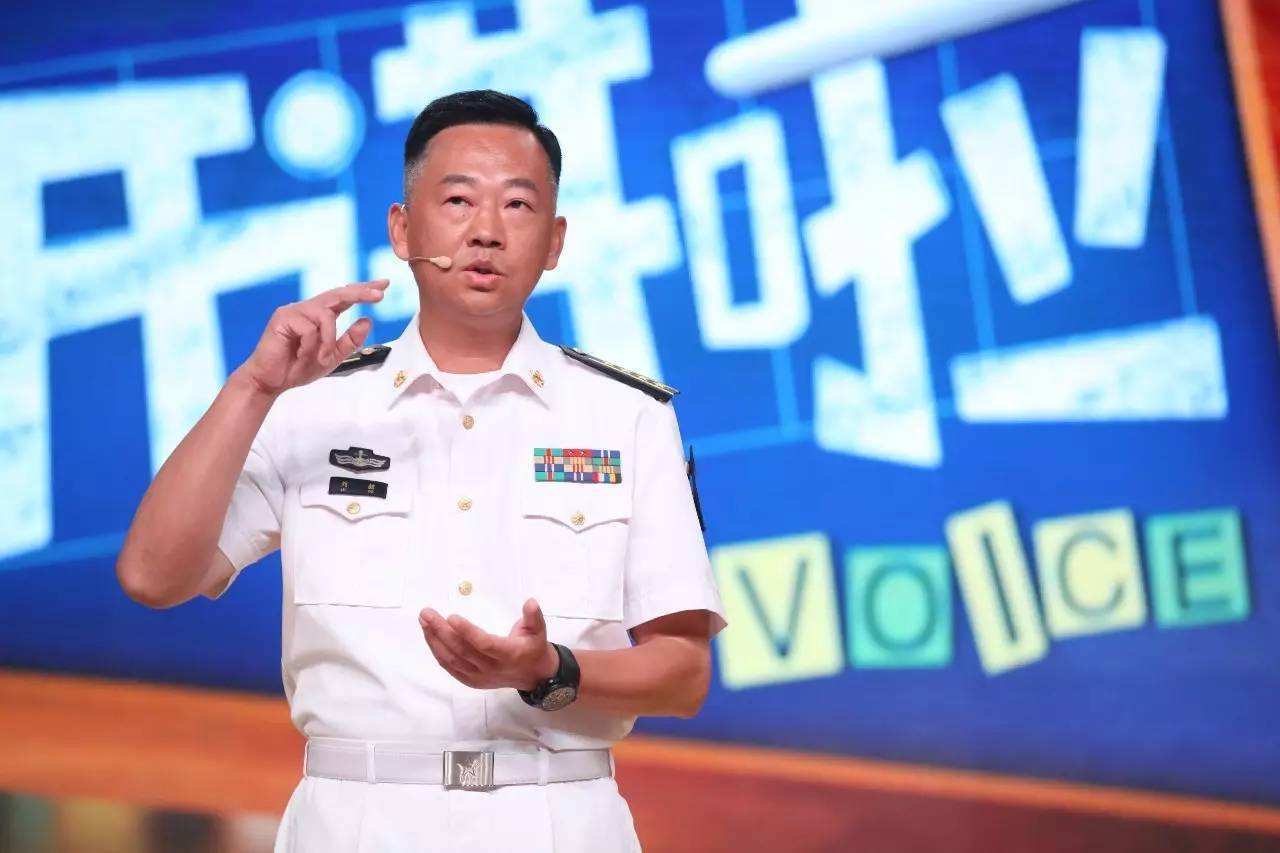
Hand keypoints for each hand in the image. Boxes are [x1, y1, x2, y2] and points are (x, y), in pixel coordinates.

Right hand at [231, 279, 390, 396]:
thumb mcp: (332, 356)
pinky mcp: (282, 318)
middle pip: (338, 294)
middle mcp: (307, 308)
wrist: (271, 381)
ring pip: (325, 315)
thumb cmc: (298, 368)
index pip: (344, 298)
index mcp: (319, 315)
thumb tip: (368, 319)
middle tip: (380, 294)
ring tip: (320, 358)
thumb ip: (349, 340)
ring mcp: (294, 310)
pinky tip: (302, 355)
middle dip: (360, 293)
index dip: (363, 289)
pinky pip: (309, 328)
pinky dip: (311, 346)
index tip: (384, 284)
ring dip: (328, 340)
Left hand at [419, 598, 559, 690]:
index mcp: (507, 654)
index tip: (451, 616)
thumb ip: (533, 616)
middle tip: (427, 613)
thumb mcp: (539, 630)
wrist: (533, 676)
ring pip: (452, 660)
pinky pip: (450, 667)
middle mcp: (491, 668)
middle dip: (441, 631)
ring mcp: (479, 676)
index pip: (484, 643)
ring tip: (424, 622)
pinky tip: (429, 637)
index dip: (467, 631)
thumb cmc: (534, 647)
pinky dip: (438, 652)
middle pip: (461, 650)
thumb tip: (530, 602)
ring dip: (435, 641)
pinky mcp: (471, 680)